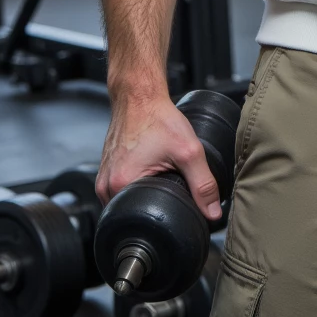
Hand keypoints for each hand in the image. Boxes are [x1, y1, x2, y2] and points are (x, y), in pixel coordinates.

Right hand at [96, 90, 222, 219]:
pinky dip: (137, 186)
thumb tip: (213, 212)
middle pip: (134, 213)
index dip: (166, 217)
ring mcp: (103, 179)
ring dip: (145, 196)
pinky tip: (149, 174)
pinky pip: (121, 190)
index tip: (178, 203)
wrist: (139, 96)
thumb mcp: (188, 151)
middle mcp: (106, 186)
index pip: (143, 220)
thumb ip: (203, 184)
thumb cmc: (157, 117)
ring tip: (158, 177)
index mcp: (121, 186)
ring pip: (127, 202)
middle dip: (155, 207)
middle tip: (170, 184)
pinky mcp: (106, 172)